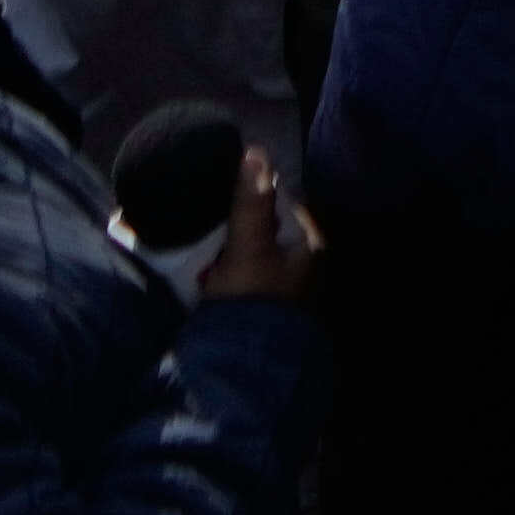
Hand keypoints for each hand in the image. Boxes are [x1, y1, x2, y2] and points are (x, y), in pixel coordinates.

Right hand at [189, 137, 324, 309]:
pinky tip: (209, 275)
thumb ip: (251, 202)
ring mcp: (285, 284)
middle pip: (265, 226)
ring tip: (205, 253)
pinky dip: (227, 271)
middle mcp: (304, 260)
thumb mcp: (248, 247)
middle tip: (208, 229)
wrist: (243, 364)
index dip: (249, 194)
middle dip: (236, 225)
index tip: (219, 195)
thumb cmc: (250, 298)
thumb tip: (256, 151)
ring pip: (252, 251)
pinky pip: (244, 274)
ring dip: (228, 250)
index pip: (280, 200)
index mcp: (309, 242)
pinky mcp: (264, 303)